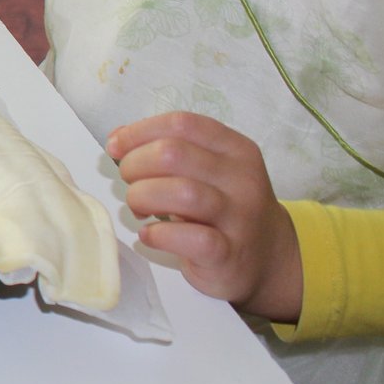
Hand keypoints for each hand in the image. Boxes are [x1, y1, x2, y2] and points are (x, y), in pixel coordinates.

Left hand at [106, 110, 303, 322]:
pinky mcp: (228, 253)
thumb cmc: (224, 208)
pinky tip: (150, 235)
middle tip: (130, 182)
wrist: (268, 259)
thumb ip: (165, 149)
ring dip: (143, 197)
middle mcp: (242, 179)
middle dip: (135, 165)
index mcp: (236, 150)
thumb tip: (117, 138)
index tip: (116, 147)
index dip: (139, 132)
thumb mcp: (205, 171)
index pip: (181, 124)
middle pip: (174, 153)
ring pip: (182, 192)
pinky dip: (157, 234)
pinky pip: (188, 237)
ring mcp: (239, 218)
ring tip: (139, 208)